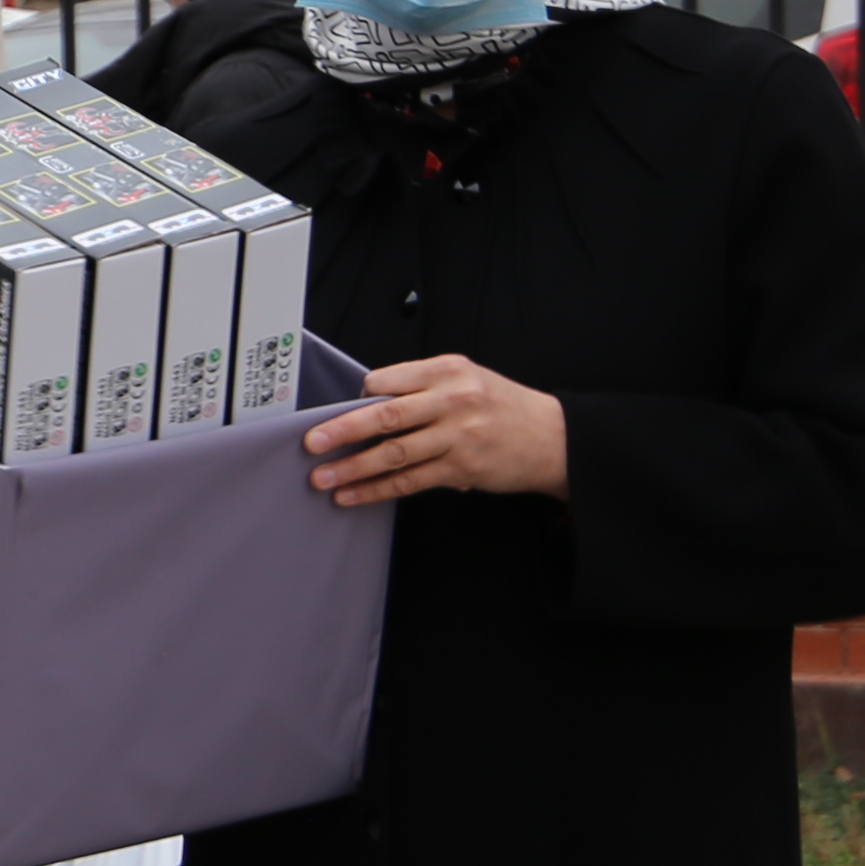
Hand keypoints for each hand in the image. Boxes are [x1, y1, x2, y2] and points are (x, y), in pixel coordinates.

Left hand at [305, 355, 567, 506]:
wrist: (554, 437)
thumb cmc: (503, 406)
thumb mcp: (467, 378)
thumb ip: (422, 386)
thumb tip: (369, 402)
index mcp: (448, 370)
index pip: (387, 380)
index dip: (357, 398)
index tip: (333, 413)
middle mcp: (452, 400)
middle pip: (386, 416)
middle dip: (342, 431)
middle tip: (310, 443)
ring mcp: (457, 436)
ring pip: (394, 454)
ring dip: (353, 468)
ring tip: (322, 478)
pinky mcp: (461, 469)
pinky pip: (409, 481)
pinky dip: (376, 490)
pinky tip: (352, 495)